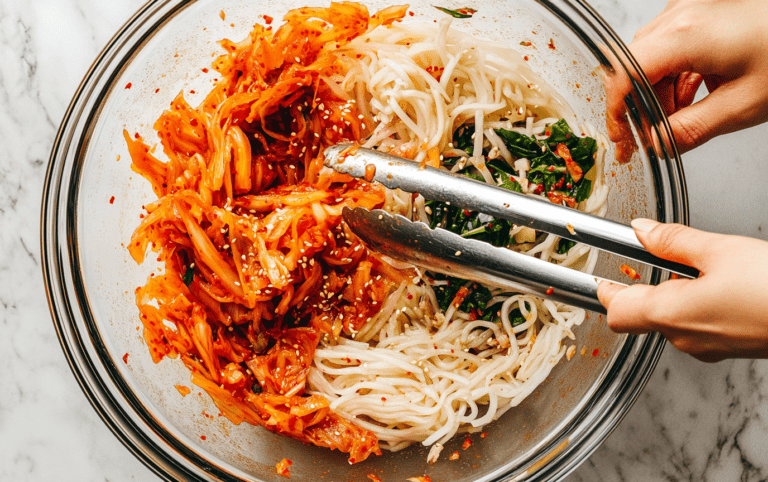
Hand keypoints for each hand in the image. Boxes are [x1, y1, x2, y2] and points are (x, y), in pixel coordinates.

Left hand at [597, 218, 767, 361]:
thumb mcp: (719, 250)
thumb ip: (673, 240)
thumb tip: (642, 230)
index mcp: (669, 314)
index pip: (616, 311)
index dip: (604, 290)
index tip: (598, 275)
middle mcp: (683, 338)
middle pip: (640, 315)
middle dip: (639, 286)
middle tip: (643, 257)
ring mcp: (706, 347)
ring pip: (669, 321)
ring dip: (670, 293)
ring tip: (689, 265)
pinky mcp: (728, 347)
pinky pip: (696, 327)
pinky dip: (694, 304)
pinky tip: (714, 284)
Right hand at [607, 0, 767, 152]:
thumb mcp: (743, 104)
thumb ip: (690, 130)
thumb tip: (658, 145)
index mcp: (684, 35)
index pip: (623, 78)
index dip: (615, 114)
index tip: (621, 139)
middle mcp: (680, 17)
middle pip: (633, 68)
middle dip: (639, 108)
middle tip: (650, 139)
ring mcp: (689, 12)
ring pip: (651, 60)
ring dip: (659, 95)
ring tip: (681, 120)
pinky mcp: (700, 14)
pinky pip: (670, 49)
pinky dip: (674, 77)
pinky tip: (693, 96)